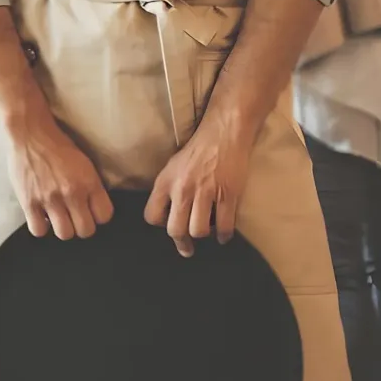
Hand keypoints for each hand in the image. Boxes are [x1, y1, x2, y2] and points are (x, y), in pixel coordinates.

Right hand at [8, 115, 114, 240]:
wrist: (30, 133)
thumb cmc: (57, 145)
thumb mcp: (84, 162)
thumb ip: (90, 185)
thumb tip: (94, 207)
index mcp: (89, 182)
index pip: (104, 216)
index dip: (98, 215)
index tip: (91, 210)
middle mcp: (72, 193)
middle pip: (86, 230)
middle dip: (82, 226)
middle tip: (74, 216)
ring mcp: (50, 199)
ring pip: (65, 234)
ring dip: (62, 228)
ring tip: (58, 217)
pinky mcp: (29, 202)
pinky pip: (39, 231)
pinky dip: (40, 226)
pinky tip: (41, 216)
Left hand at [144, 115, 251, 256]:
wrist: (223, 133)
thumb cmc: (197, 150)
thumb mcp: (172, 167)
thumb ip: (167, 190)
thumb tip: (166, 215)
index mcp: (165, 182)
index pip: (152, 215)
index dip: (160, 224)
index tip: (168, 225)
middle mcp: (182, 189)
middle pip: (175, 230)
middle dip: (181, 242)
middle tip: (187, 247)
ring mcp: (206, 192)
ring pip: (198, 231)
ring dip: (203, 235)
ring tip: (207, 233)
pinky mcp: (228, 194)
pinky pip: (224, 226)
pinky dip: (224, 235)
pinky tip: (223, 236)